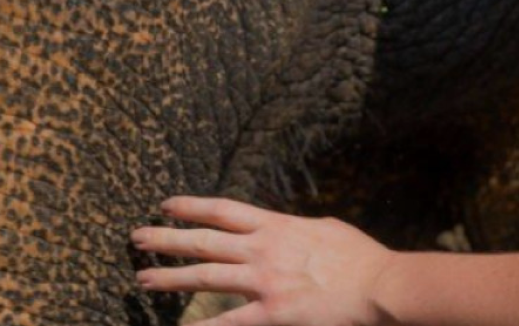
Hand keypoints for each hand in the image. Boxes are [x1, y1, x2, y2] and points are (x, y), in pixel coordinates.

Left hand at [133, 196, 392, 325]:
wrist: (380, 286)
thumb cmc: (361, 259)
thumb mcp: (326, 230)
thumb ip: (298, 230)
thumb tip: (289, 230)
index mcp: (276, 226)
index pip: (224, 210)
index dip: (191, 206)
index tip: (166, 205)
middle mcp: (263, 250)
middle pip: (204, 241)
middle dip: (167, 238)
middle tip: (138, 237)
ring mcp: (264, 282)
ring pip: (205, 276)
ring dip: (170, 277)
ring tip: (143, 277)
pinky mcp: (271, 314)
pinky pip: (228, 322)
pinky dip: (202, 325)